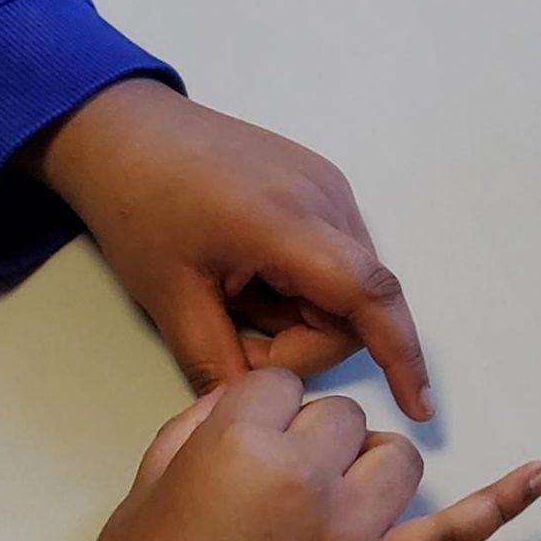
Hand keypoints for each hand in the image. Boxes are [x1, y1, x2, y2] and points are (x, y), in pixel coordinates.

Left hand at [22, 77, 434, 420]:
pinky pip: (335, 255)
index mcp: (286, 222)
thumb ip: (216, 363)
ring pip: (346, 283)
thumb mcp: (167, 298)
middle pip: (353, 303)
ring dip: (299, 310)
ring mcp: (328, 185)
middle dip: (301, 339)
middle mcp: (325, 197)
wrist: (122, 129)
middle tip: (234, 337)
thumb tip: (258, 412)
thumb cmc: (136, 207)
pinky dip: (300, 281)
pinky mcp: (320, 181)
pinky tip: (250, 270)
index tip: (418, 408)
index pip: (368, 295)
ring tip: (234, 293)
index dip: (400, 354)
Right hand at [80, 373, 540, 540]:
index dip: (259, 418)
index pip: (280, 387)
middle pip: (340, 418)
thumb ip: (199, 428)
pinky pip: (454, 535)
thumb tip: (243, 405)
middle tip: (264, 498)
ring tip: (325, 507)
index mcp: (242, 442)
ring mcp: (352, 533)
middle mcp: (308, 477)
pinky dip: (502, 505)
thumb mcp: (145, 486)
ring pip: (394, 458)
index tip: (234, 456)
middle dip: (307, 442)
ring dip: (365, 469)